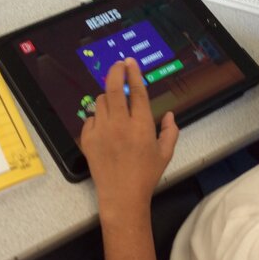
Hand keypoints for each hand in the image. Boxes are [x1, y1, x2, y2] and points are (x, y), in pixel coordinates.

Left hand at [80, 58, 178, 215]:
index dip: (133, 73)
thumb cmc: (146, 176)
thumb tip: (169, 115)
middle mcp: (120, 124)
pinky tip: (105, 126)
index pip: (136, 91)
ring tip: (114, 104)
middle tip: (118, 65)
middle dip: (115, 71)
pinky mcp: (88, 139)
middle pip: (113, 88)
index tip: (130, 62)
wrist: (121, 197)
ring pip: (100, 101)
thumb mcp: (165, 154)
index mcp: (141, 125)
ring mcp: (101, 130)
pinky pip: (91, 118)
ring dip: (108, 97)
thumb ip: (170, 131)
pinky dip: (98, 117)